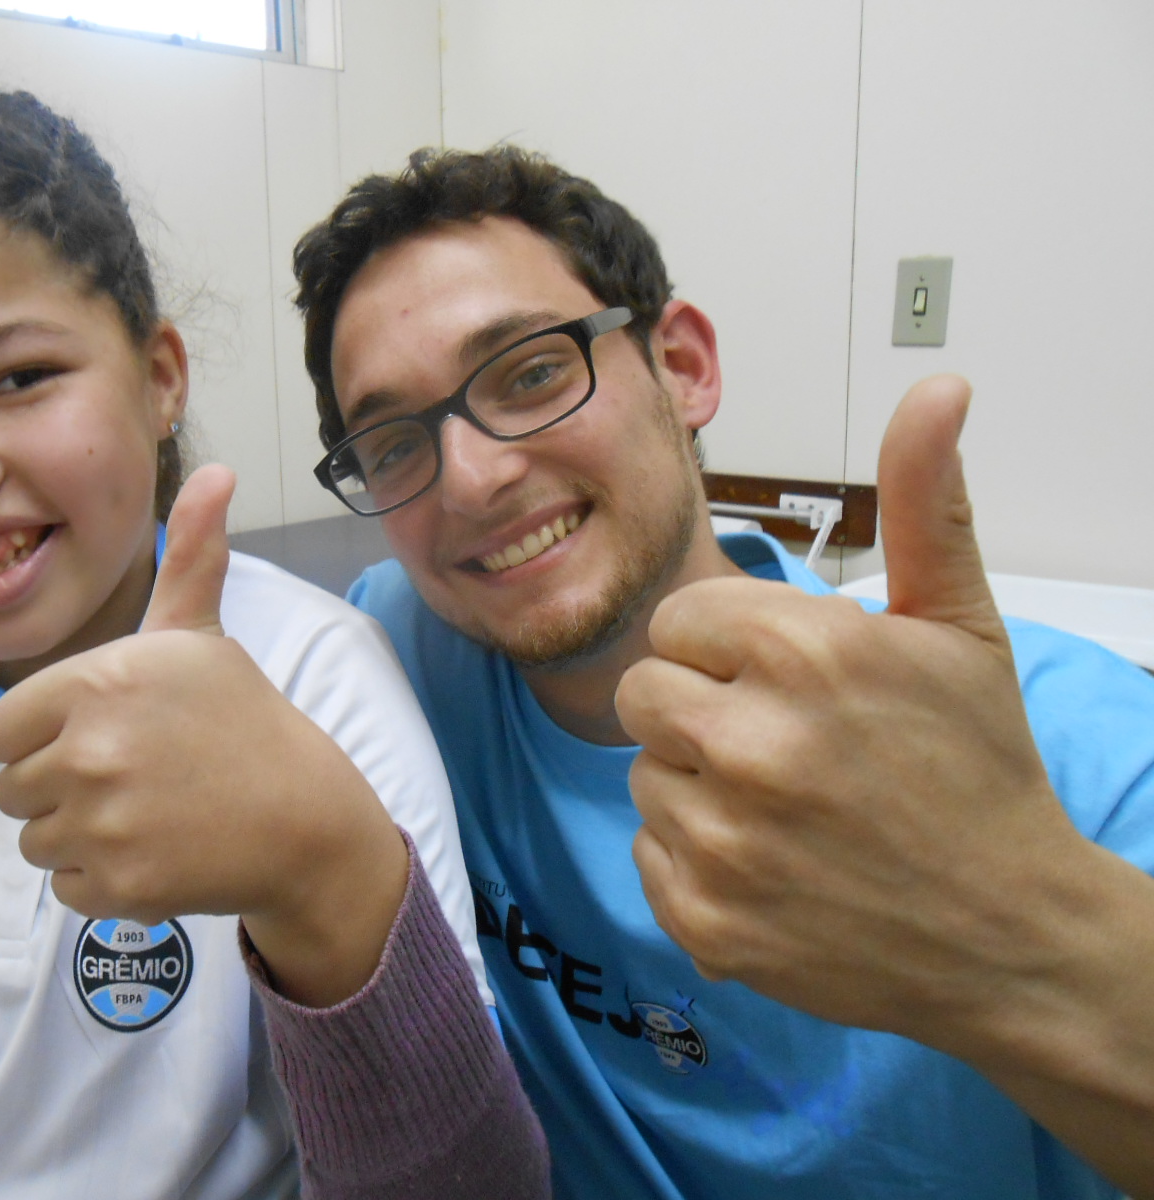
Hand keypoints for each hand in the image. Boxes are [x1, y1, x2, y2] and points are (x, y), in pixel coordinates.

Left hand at [0, 464, 408, 1005]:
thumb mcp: (202, 636)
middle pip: (12, 790)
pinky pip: (63, 886)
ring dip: (76, 835)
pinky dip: (99, 879)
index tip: (93, 738)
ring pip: (35, 841)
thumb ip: (188, 556)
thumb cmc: (242, 719)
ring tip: (140, 814)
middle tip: (126, 779)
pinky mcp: (117, 884)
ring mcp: (102, 823)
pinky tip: (150, 850)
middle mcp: (89, 751)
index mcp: (95, 682)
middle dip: (58, 789)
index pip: (0, 733)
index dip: (41, 737)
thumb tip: (217, 471)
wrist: (303, 817)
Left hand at [616, 375, 1084, 1037]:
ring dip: (701, 788)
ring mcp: (724, 840)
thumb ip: (924, 505)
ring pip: (646, 777)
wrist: (1012, 934)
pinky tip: (773, 867)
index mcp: (803, 651)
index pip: (678, 622)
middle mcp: (751, 742)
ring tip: (787, 810)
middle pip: (645, 694)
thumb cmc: (980, 769)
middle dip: (703, 711)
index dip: (729, 651)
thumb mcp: (959, 627)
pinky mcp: (705, 921)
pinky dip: (698, 864)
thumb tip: (938, 389)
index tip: (786, 683)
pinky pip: (649, 856)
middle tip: (783, 746)